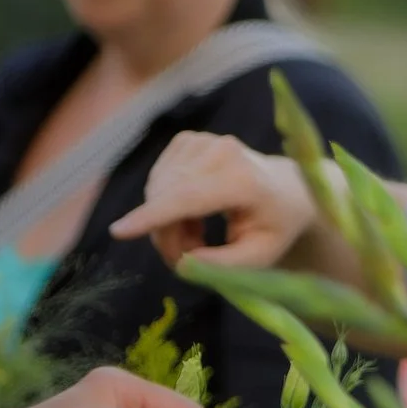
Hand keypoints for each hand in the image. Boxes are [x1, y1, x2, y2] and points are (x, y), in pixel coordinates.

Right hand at [110, 131, 317, 269]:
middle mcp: (221, 151)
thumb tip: (184, 264)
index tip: (119, 231)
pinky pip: (158, 182)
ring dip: (168, 223)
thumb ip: (223, 267)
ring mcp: (202, 141)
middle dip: (167, 237)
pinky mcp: (187, 141)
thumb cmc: (274, 227)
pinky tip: (193, 214)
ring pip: (157, 192)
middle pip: (167, 200)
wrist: (287, 189)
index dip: (153, 216)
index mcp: (243, 179)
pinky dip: (168, 205)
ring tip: (199, 237)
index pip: (188, 197)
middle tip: (190, 259)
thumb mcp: (260, 257)